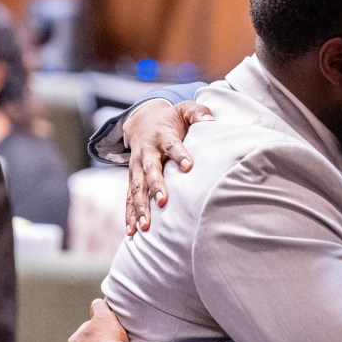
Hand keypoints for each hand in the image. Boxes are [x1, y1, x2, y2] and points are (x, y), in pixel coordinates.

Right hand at [124, 99, 213, 233]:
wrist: (142, 122)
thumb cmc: (172, 119)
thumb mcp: (185, 109)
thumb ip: (199, 112)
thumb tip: (212, 121)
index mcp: (161, 136)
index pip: (171, 145)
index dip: (180, 154)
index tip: (189, 166)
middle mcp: (146, 153)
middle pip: (150, 170)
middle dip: (155, 186)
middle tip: (163, 201)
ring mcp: (136, 168)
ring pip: (136, 189)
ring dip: (140, 207)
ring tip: (145, 226)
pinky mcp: (133, 180)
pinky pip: (129, 199)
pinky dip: (129, 215)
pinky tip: (132, 232)